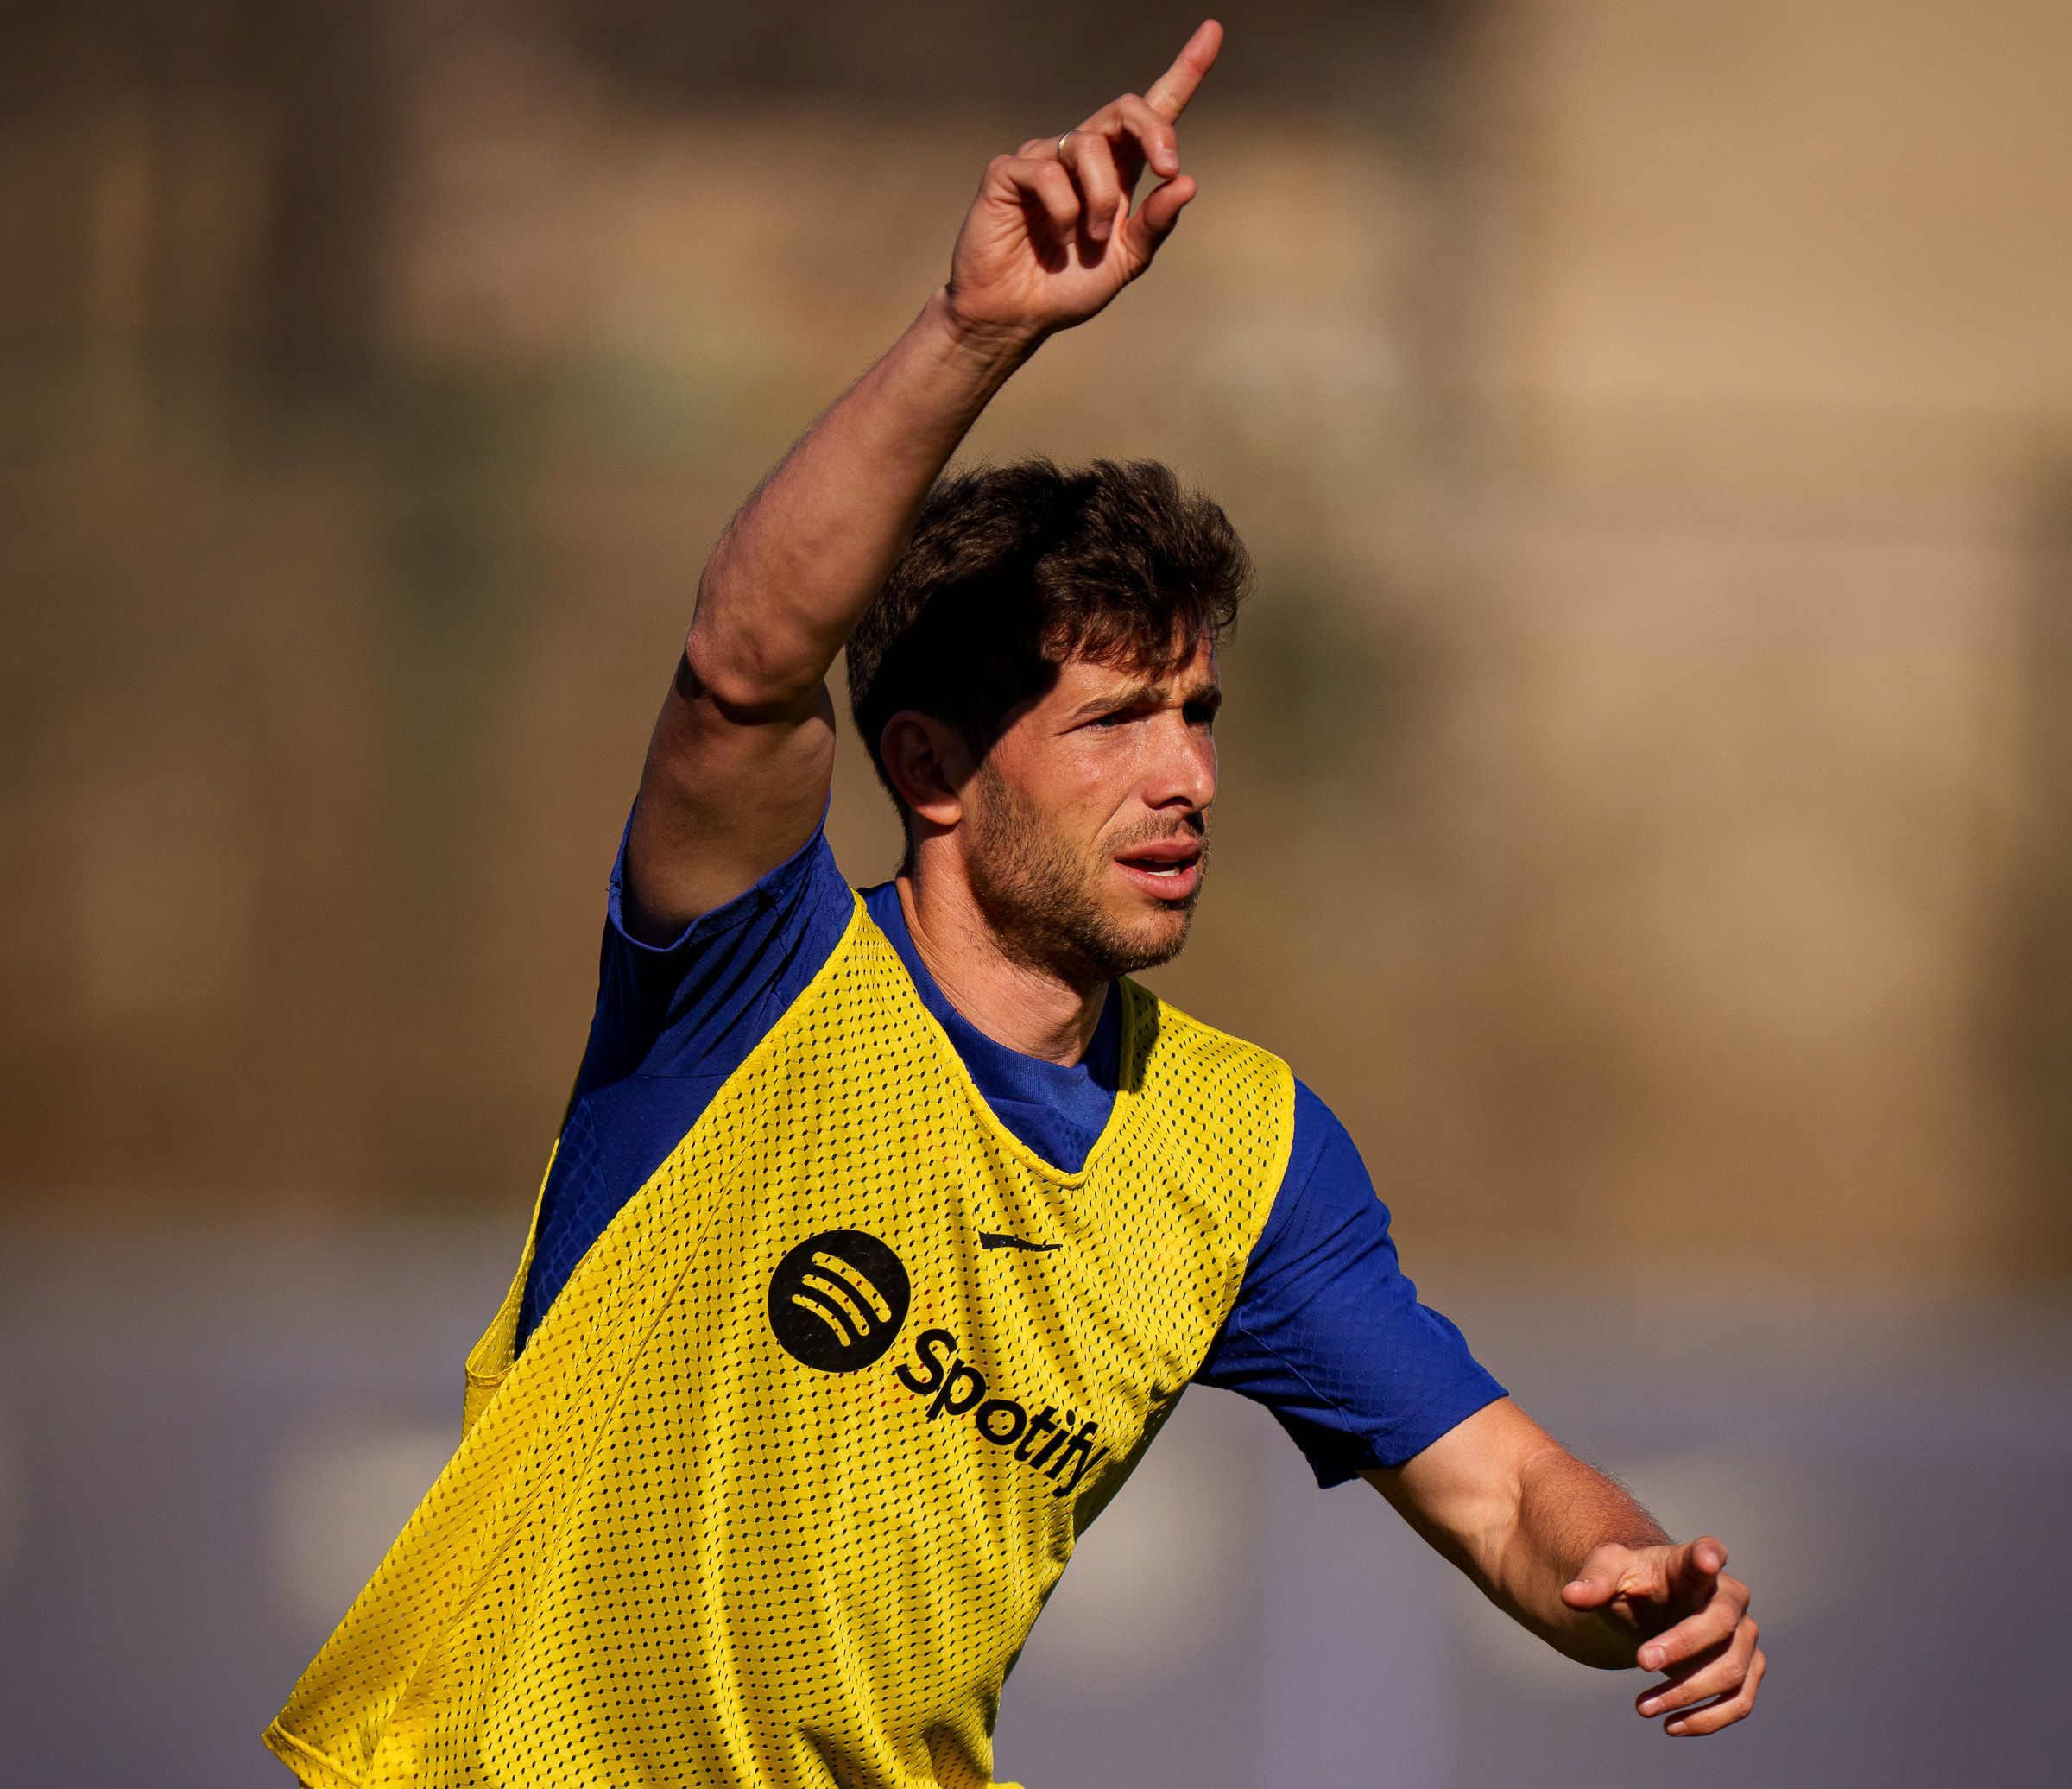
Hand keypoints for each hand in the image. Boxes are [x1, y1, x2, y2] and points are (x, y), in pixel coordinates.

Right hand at [941, 19, 1220, 343]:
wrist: (1015, 317)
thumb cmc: (1067, 287)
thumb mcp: (1126, 261)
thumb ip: (1155, 224)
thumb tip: (1185, 182)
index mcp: (1118, 171)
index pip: (1154, 111)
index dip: (1185, 71)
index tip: (1213, 31)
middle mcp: (1082, 155)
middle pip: (1126, 108)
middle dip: (1154, 129)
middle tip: (1167, 168)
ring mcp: (1043, 158)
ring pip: (1089, 146)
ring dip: (1101, 198)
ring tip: (1087, 239)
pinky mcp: (1008, 172)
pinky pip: (1048, 173)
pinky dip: (1064, 210)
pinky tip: (1058, 237)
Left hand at [1562, 1535, 1764, 1736]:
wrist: (1650, 1607)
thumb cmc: (1632, 1581)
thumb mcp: (1608, 1571)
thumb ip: (1594, 1581)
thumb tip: (1570, 1596)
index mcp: (1695, 1563)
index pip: (1709, 1551)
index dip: (1711, 1555)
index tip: (1709, 1559)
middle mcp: (1729, 1597)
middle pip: (1721, 1622)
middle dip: (1682, 1646)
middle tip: (1640, 1662)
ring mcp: (1743, 1636)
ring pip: (1732, 1669)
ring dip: (1688, 1693)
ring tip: (1643, 1706)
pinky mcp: (1745, 1670)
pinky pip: (1739, 1701)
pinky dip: (1708, 1719)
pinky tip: (1671, 1726)